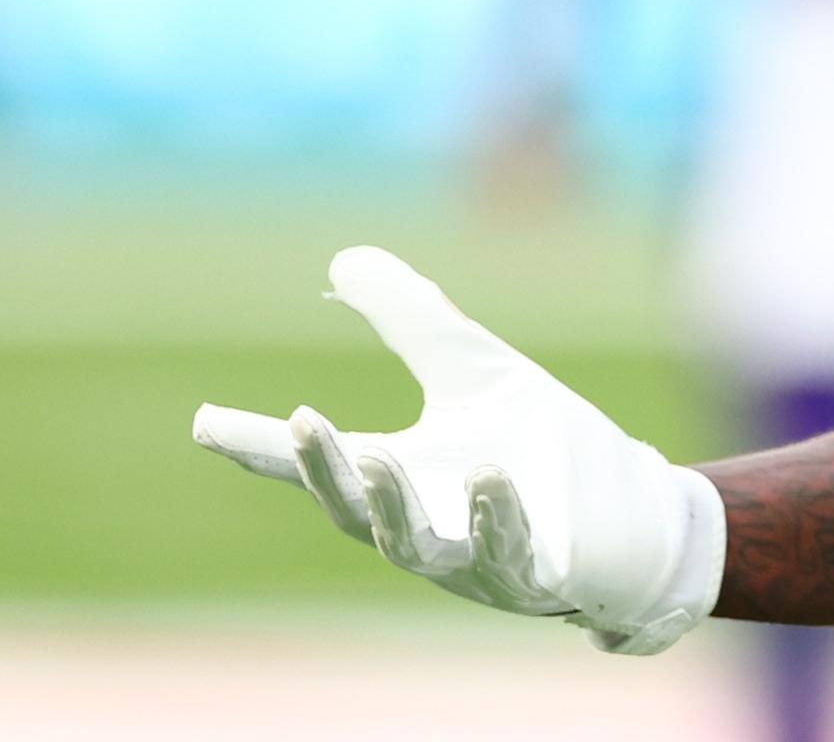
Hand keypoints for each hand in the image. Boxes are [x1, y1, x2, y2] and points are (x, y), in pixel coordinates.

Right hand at [192, 247, 725, 653]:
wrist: (631, 514)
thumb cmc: (541, 446)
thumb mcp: (474, 368)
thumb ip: (410, 318)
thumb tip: (343, 258)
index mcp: (398, 477)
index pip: (316, 463)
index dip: (258, 445)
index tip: (202, 421)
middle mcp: (421, 525)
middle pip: (353, 508)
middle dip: (322, 472)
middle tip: (299, 422)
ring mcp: (472, 559)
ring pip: (414, 546)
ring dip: (393, 505)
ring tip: (376, 456)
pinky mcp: (535, 574)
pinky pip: (506, 555)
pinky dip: (494, 520)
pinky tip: (490, 477)